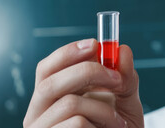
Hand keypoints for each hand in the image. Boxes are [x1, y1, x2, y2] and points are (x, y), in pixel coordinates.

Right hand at [23, 39, 143, 127]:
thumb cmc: (119, 127)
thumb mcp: (125, 100)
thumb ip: (125, 77)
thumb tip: (122, 50)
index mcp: (52, 96)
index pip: (48, 68)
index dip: (68, 53)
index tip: (95, 44)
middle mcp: (39, 113)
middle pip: (50, 81)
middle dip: (89, 72)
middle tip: (118, 79)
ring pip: (69, 104)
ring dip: (104, 108)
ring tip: (119, 121)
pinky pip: (77, 124)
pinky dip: (101, 123)